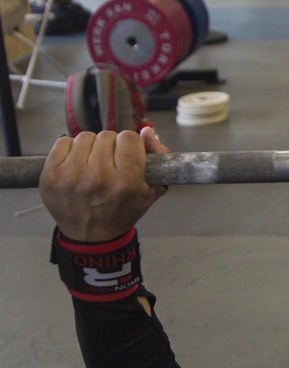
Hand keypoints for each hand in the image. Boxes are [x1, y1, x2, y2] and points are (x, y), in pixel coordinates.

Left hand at [40, 126, 170, 242]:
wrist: (91, 236)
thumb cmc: (121, 211)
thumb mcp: (150, 190)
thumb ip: (159, 157)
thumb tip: (147, 131)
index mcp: (125, 182)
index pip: (129, 138)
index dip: (130, 145)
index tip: (127, 155)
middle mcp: (98, 177)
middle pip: (106, 136)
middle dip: (110, 147)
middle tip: (109, 164)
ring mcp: (71, 175)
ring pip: (85, 137)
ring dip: (90, 148)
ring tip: (92, 165)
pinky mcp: (51, 174)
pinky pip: (63, 142)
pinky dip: (70, 150)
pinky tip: (76, 165)